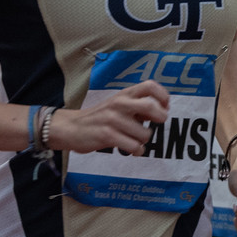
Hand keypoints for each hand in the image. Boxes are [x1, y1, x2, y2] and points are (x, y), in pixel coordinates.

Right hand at [50, 80, 169, 154]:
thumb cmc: (101, 117)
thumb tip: (162, 110)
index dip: (163, 96)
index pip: (150, 86)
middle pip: (151, 106)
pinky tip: (131, 150)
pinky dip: (137, 151)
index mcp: (125, 94)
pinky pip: (133, 146)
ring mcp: (113, 119)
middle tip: (156, 124)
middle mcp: (120, 103)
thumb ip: (138, 105)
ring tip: (135, 140)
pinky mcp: (107, 135)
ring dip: (144, 140)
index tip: (164, 107)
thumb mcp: (119, 105)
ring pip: (145, 133)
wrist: (71, 127)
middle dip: (160, 117)